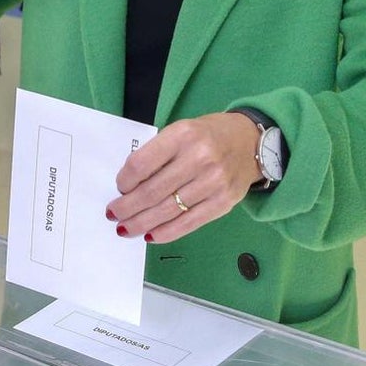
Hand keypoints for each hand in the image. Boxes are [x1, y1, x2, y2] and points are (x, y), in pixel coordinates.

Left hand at [106, 113, 262, 243]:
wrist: (251, 142)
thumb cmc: (208, 135)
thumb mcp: (181, 130)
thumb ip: (159, 153)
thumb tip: (130, 186)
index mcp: (183, 134)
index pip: (143, 163)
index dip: (125, 181)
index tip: (118, 188)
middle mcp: (199, 158)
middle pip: (152, 191)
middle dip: (127, 207)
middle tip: (113, 214)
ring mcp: (214, 182)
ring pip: (167, 210)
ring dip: (141, 223)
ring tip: (126, 228)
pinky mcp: (224, 203)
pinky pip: (188, 223)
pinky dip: (166, 232)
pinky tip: (151, 235)